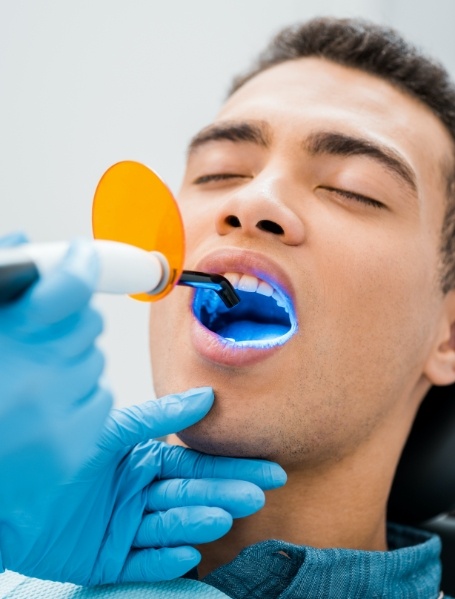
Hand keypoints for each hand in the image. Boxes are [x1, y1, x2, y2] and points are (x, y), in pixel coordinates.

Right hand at [0, 234, 111, 518]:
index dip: (79, 266)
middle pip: (90, 324)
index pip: (67, 289)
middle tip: (47, 332)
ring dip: (75, 362)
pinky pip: (102, 401)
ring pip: (96, 363)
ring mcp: (53, 417)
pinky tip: (47, 407)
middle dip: (73, 321)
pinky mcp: (71, 449)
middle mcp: (31, 377)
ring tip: (36, 379)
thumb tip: (23, 242)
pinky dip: (83, 398)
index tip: (83, 257)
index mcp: (5, 340)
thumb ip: (0, 285)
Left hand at [0, 387, 286, 583]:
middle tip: (257, 493)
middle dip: (225, 493)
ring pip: (170, 526)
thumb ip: (158, 417)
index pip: (198, 466)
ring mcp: (126, 528)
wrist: (10, 490)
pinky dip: (164, 559)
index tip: (269, 470)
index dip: (233, 467)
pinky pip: (141, 561)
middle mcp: (141, 495)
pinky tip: (187, 553)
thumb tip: (206, 397)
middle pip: (191, 494)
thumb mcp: (113, 430)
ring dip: (197, 521)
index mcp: (145, 463)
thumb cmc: (62, 450)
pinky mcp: (107, 560)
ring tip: (223, 516)